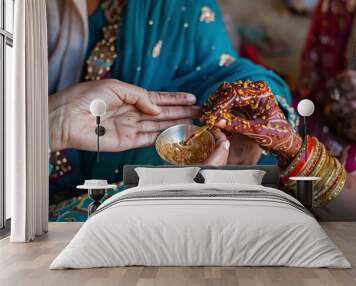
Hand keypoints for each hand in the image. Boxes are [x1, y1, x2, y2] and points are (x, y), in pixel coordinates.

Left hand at [49, 79, 199, 150]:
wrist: (66, 118)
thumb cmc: (86, 98)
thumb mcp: (116, 88)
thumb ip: (139, 96)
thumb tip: (157, 108)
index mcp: (130, 97)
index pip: (157, 98)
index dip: (175, 99)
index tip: (191, 99)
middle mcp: (132, 112)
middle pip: (162, 113)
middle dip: (181, 112)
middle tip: (199, 113)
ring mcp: (131, 128)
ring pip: (158, 126)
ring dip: (176, 125)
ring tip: (193, 123)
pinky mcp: (126, 142)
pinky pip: (148, 140)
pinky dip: (162, 138)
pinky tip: (176, 135)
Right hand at [202, 80, 301, 161]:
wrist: (286, 140)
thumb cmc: (276, 136)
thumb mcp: (256, 131)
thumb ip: (236, 125)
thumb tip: (216, 121)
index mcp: (261, 92)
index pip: (235, 93)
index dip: (220, 104)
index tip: (210, 115)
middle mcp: (256, 89)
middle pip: (229, 90)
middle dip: (216, 102)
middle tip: (206, 115)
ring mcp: (251, 94)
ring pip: (227, 94)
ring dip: (217, 104)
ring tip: (208, 116)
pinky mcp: (246, 101)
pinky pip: (230, 101)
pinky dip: (221, 108)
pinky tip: (215, 116)